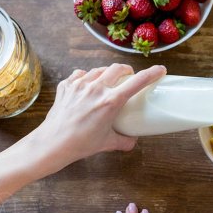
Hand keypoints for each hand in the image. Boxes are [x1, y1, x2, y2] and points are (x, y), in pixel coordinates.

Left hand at [30, 63, 165, 170]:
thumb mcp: (107, 143)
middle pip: (117, 68)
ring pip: (99, 70)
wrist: (52, 143)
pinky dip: (86, 77)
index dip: (151, 74)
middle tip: (129, 76)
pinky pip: (80, 74)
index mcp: (110, 101)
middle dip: (127, 70)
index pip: (136, 82)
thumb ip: (124, 141)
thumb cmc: (80, 144)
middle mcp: (96, 88)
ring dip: (107, 73)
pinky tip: (87, 85)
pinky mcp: (66, 86)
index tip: (160, 70)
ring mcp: (79, 85)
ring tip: (108, 81)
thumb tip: (133, 140)